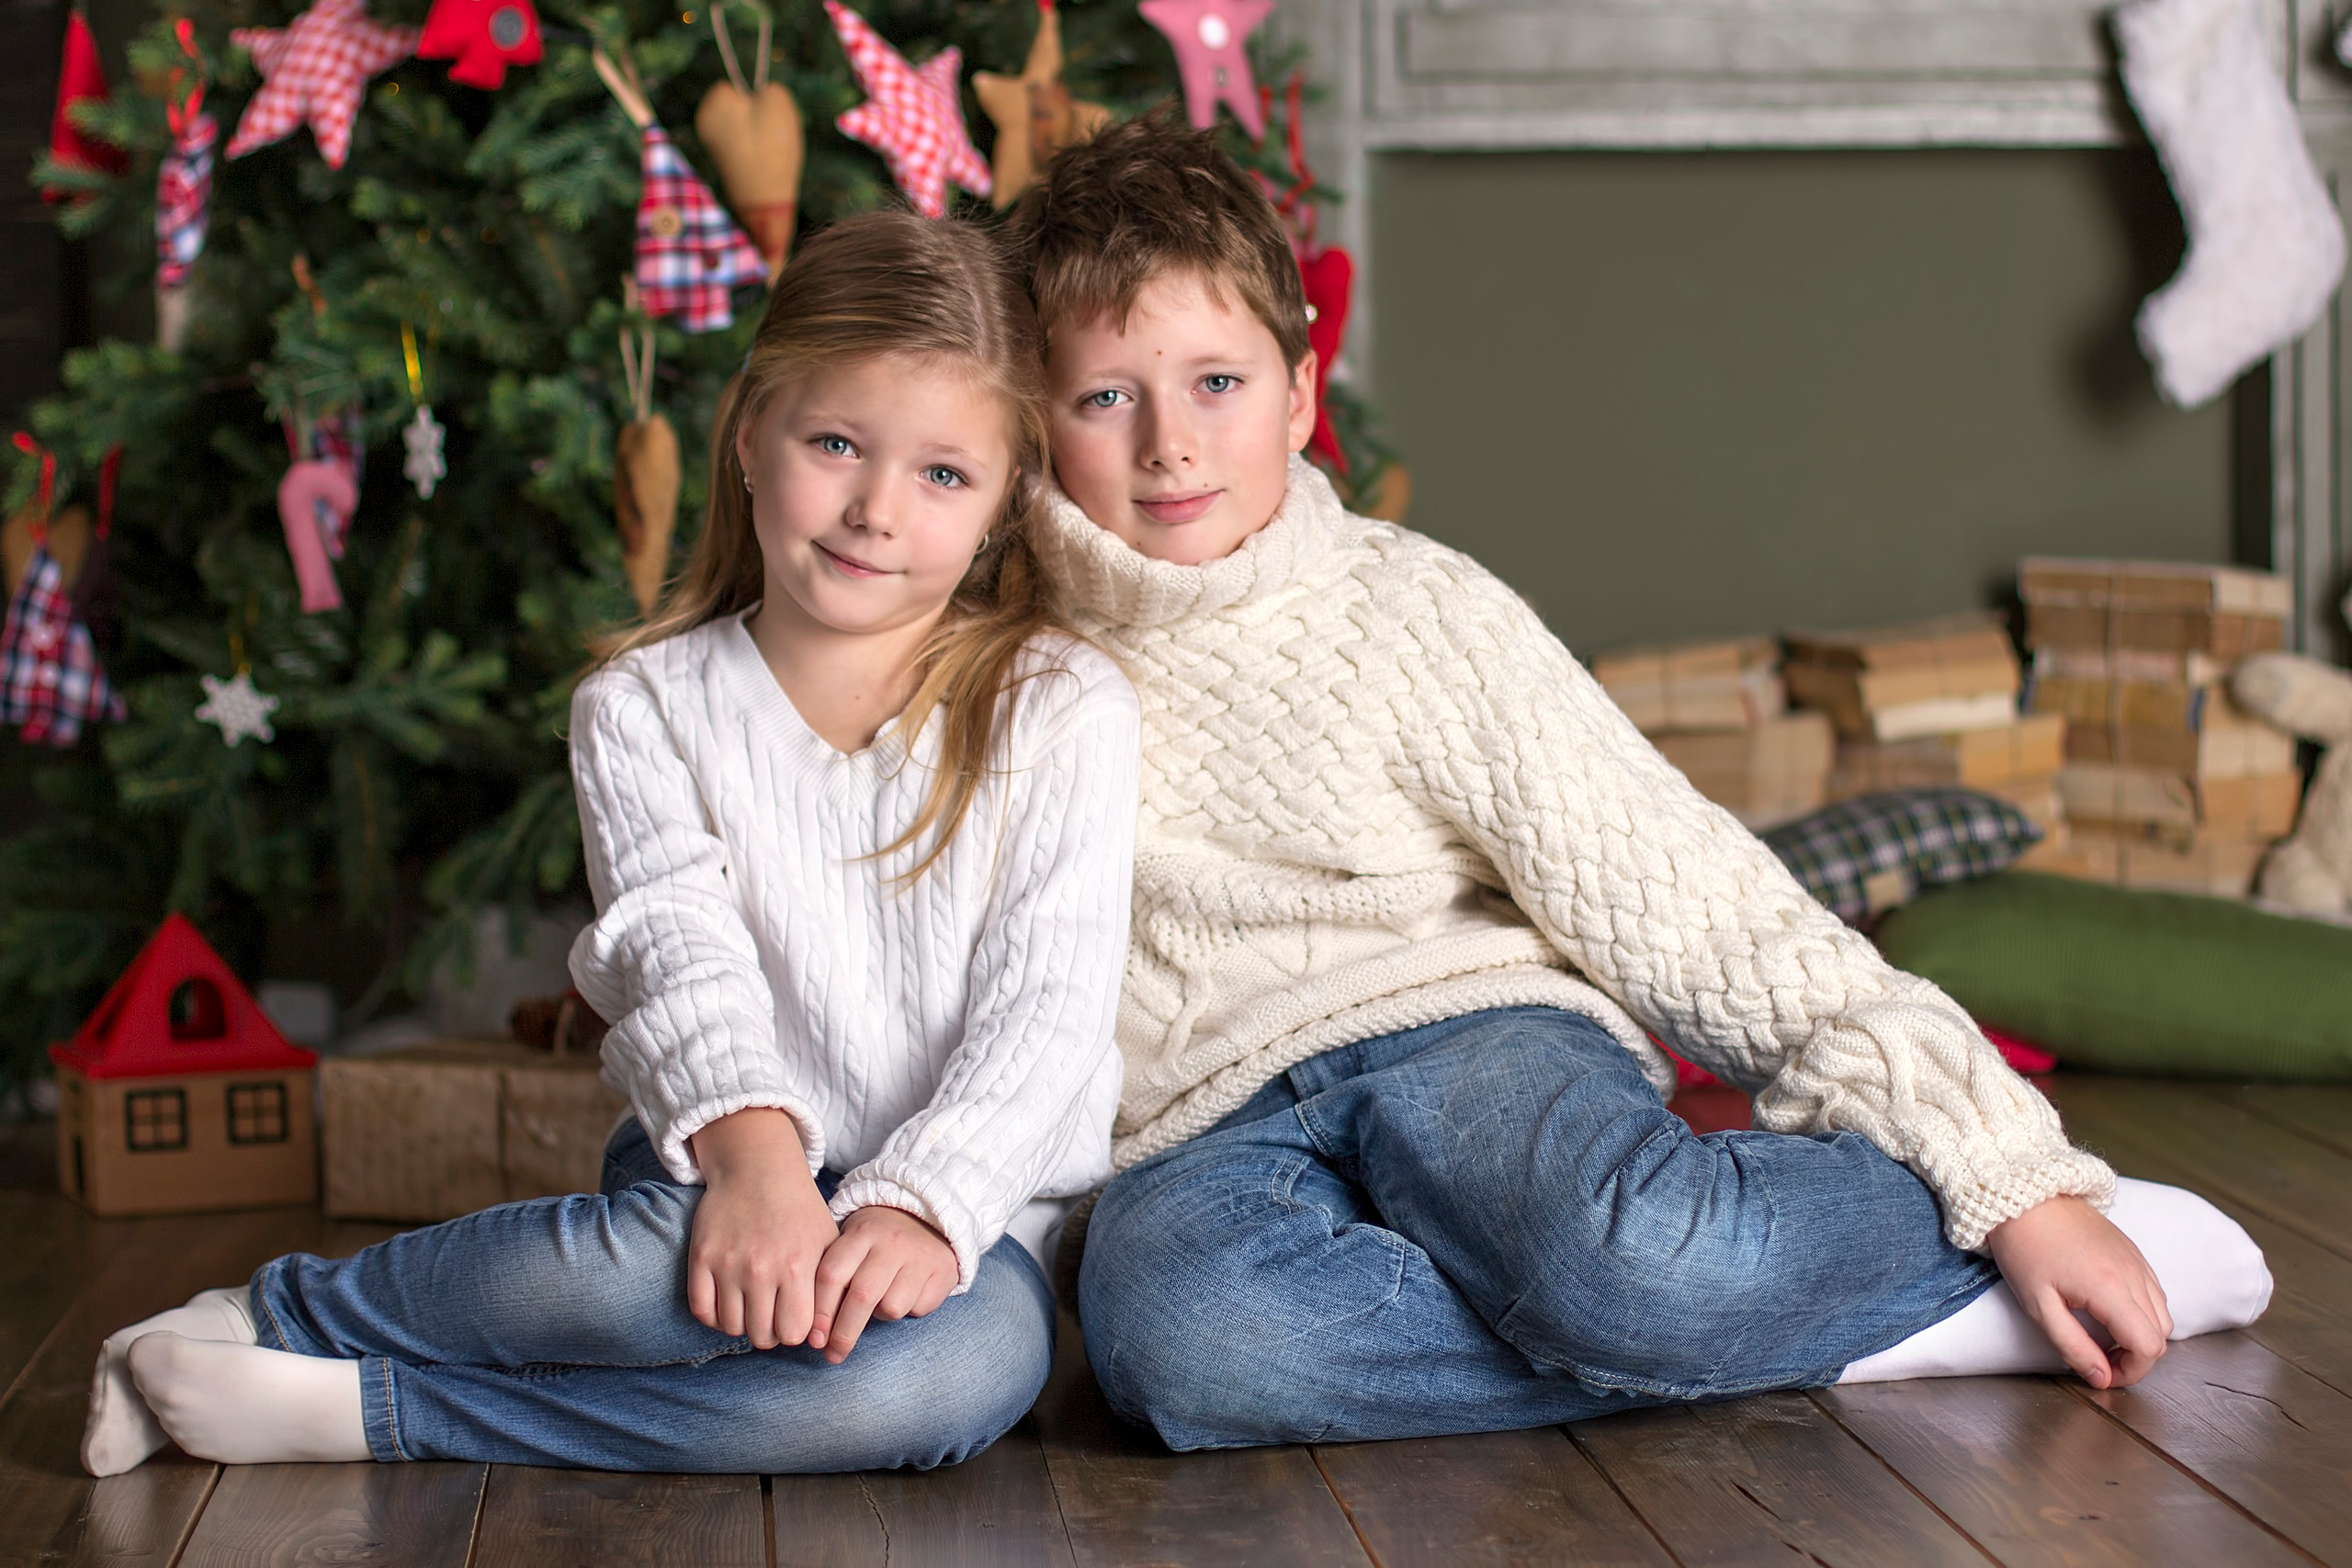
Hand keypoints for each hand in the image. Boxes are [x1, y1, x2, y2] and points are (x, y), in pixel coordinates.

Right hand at [686, 1109, 838, 1349]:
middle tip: (770, 1315)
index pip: (794, 1333)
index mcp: (798, 1267)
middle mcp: (762, 1269)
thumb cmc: (799, 1210)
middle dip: (769, 1332)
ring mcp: (728, 1264)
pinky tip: (726, 1303)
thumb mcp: (827, 1244)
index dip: (794, 1331)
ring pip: (732, 1327)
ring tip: (750, 1307)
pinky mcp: (701, 1257)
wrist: (758, 1170)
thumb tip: (823, 1341)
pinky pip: (702, 1310)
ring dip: (742, 1324)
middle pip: (762, 1336)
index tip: (793, 1317)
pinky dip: (714, 1316)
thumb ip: (829, 1290)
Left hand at [807, 1206, 958, 1364]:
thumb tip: (816, 1332)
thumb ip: (834, 1276)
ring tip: (882, 1302)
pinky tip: (908, 1295)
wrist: (928, 1219)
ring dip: (881, 1316)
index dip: (820, 1312)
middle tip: (833, 1355)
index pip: (832, 1275)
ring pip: (892, 1307)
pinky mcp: (942, 1272)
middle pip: (861, 1297)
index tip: (814, 1339)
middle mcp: (891, 1243)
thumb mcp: (853, 1243)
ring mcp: (919, 1257)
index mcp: (862, 1234)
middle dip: (844, 1333)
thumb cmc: (877, 1242)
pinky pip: (918, 1308)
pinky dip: (909, 1310)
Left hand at [1986, 1194, 2173, 1388]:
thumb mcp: (2038, 1306)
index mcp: (2111, 1288)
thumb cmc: (2024, 1247)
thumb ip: (2072, 1346)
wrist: (2023, 1195)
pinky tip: (2109, 1312)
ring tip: (2103, 1337)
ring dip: (2141, 1335)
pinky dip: (2142, 1312)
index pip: (2148, 1347)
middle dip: (2136, 1358)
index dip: (2131, 1371)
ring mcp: (2137, 1260)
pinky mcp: (2133, 1251)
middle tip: (2100, 1360)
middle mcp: (2134, 1273)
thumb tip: (2100, 1377)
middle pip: (2161, 1335)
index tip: (2103, 1374)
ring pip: (2162, 1315)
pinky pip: (2154, 1292)